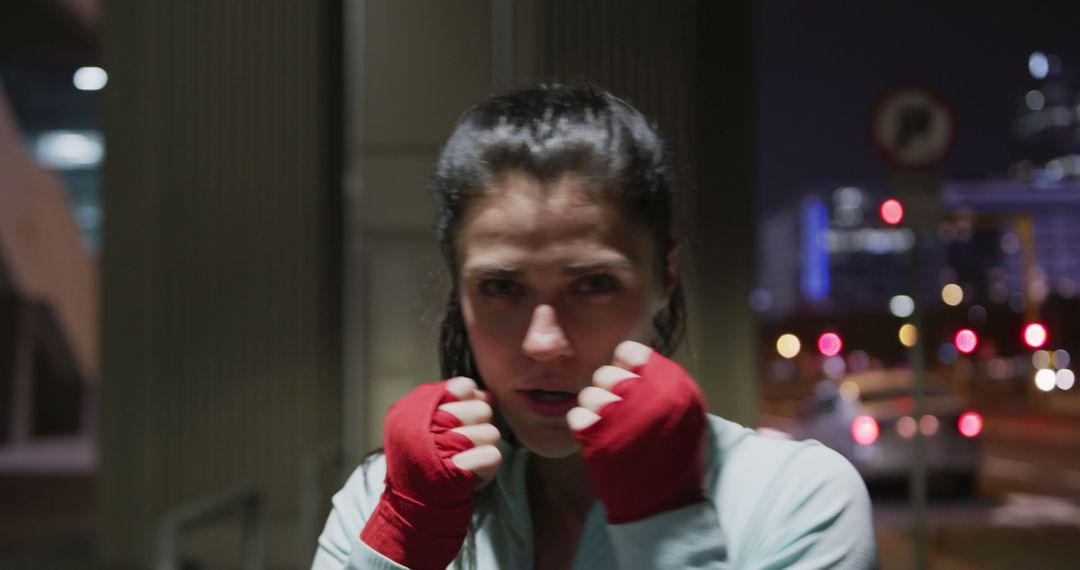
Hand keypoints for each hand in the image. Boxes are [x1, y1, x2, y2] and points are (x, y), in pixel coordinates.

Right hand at [360, 377, 502, 569]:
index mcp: (417, 407)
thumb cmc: (425, 460)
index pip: (462, 386)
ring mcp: (439, 448)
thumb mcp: (429, 423)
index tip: (462, 418)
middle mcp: (426, 423)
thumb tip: (487, 394)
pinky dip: (486, 466)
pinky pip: (493, 456)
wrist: (414, 503)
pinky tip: (471, 472)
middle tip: (463, 442)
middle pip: (482, 410)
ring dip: (483, 448)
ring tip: (465, 459)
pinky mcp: (455, 473)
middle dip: (479, 426)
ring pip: (491, 433)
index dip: (469, 401)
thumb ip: (457, 403)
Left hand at [568, 340, 707, 523]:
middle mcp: (644, 393)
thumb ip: (662, 383)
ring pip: (588, 394)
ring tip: (609, 429)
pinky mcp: (598, 436)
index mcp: (670, 383)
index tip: (628, 383)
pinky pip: (576, 416)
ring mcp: (619, 414)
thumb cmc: (676, 458)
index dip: (625, 366)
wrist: (666, 503)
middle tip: (617, 412)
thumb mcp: (686, 412)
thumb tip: (632, 364)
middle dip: (607, 391)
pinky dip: (583, 427)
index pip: (631, 352)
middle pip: (605, 373)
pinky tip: (597, 440)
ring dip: (594, 411)